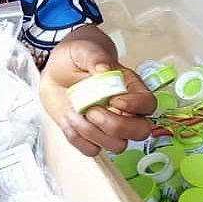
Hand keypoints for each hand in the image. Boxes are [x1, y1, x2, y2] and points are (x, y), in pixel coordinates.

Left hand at [40, 25, 154, 155]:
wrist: (54, 72)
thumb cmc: (74, 59)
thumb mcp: (83, 50)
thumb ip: (95, 57)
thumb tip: (104, 69)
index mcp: (129, 87)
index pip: (148, 104)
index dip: (135, 106)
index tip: (113, 99)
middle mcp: (124, 110)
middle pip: (140, 132)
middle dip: (115, 126)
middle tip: (91, 111)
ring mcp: (108, 126)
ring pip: (117, 146)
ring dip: (92, 133)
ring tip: (74, 112)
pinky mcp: (91, 136)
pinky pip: (92, 150)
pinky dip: (78, 139)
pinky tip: (68, 120)